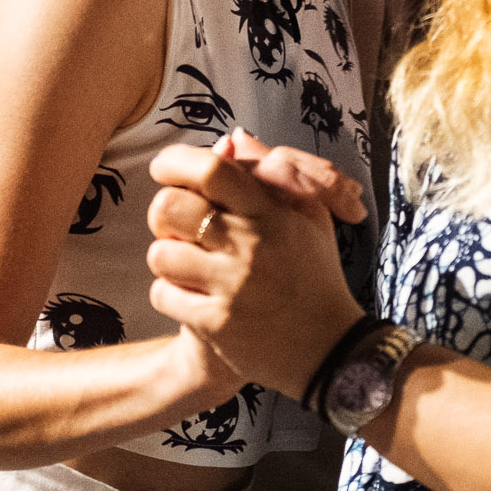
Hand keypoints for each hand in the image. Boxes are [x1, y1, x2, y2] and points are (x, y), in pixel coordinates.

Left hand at [147, 142, 364, 398]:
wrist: (330, 351)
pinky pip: (163, 295)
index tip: (165, 169)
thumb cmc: (314, 275)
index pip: (212, 169)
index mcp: (271, 214)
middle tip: (179, 227)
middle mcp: (250, 247)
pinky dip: (171, 296)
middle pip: (170, 207)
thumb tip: (231, 139)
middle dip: (164, 214)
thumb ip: (270, 173)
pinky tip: (196, 300)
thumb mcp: (307, 217)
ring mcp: (232, 287)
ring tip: (191, 268)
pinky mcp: (216, 325)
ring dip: (168, 259)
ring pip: (160, 254)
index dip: (176, 162)